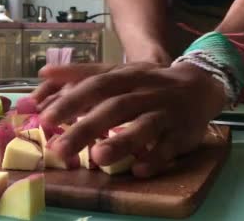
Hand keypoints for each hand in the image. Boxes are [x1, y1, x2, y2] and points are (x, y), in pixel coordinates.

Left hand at [35, 61, 225, 177]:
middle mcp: (145, 92)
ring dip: (121, 142)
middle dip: (86, 128)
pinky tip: (138, 170)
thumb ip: (82, 74)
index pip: (96, 86)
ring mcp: (165, 113)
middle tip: (59, 148)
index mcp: (126, 76)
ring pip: (144, 126)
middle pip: (114, 108)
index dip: (71, 101)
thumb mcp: (117, 72)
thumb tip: (44, 74)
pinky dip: (154, 158)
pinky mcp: (182, 133)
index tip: (46, 118)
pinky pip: (169, 147)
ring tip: (98, 157)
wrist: (199, 84)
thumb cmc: (148, 81)